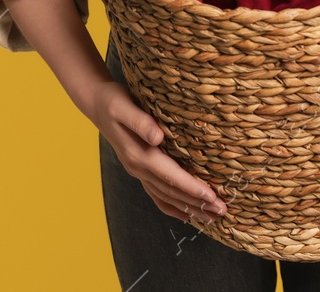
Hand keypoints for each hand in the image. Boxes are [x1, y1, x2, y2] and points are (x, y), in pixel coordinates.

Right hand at [86, 79, 227, 223]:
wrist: (96, 104)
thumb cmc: (113, 101)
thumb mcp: (124, 106)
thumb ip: (141, 122)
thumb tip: (158, 137)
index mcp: (138, 154)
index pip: (170, 176)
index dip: (191, 188)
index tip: (212, 197)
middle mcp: (138, 168)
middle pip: (171, 191)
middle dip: (197, 203)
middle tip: (222, 211)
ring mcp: (138, 171)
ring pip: (166, 197)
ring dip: (189, 208)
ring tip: (212, 218)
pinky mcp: (139, 169)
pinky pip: (157, 194)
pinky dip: (172, 207)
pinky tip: (185, 215)